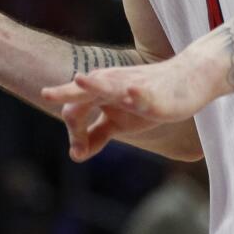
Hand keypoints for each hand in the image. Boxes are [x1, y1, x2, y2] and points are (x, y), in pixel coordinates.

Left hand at [42, 57, 214, 161]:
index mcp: (100, 92)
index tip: (79, 154)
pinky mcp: (154, 94)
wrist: (187, 80)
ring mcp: (132, 87)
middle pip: (84, 90)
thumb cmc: (147, 99)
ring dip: (95, 84)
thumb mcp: (119, 121)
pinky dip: (137, 95)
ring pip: (110, 85)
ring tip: (81, 79)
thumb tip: (76, 154)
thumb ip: (96, 134)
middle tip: (46, 94)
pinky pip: (144, 94)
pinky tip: (131, 94)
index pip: (76, 110)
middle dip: (66, 92)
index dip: (74, 133)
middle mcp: (112, 85)